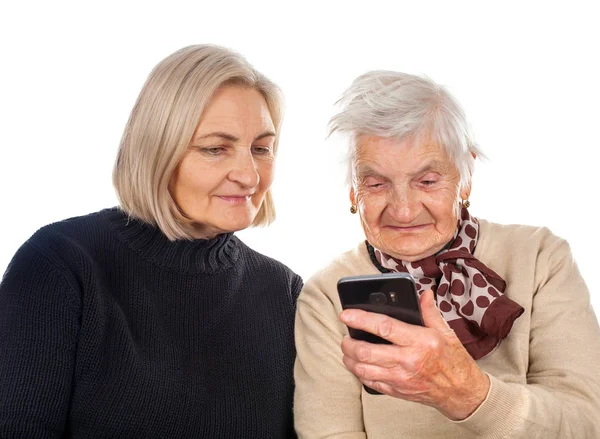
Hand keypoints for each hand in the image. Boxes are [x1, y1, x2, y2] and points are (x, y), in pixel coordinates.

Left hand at [339, 289, 489, 420]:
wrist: (461, 392)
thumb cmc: (454, 361)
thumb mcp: (445, 332)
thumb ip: (430, 312)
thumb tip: (423, 293)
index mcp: (419, 342)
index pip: (384, 327)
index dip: (361, 319)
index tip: (346, 314)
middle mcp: (408, 361)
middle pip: (367, 352)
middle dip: (349, 343)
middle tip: (346, 336)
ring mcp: (401, 379)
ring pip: (363, 369)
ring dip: (349, 359)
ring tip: (348, 350)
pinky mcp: (397, 391)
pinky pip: (370, 382)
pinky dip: (359, 372)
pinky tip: (358, 365)